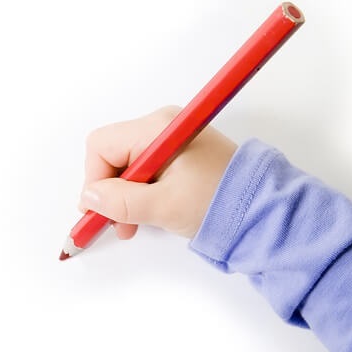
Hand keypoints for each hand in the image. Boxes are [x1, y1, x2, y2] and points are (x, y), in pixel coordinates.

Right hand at [79, 106, 236, 239]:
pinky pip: (143, 169)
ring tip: (133, 225)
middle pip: (112, 154)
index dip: (95, 179)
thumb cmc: (218, 202)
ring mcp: (170, 139)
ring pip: (126, 164)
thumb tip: (89, 198)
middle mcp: (161, 126)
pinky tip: (147, 212)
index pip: (102, 145)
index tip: (101, 210)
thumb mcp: (164, 207)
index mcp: (157, 128)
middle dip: (109, 190)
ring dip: (123, 195)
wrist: (262, 209)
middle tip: (118, 224)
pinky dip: (139, 191)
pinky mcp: (178, 153)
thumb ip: (121, 202)